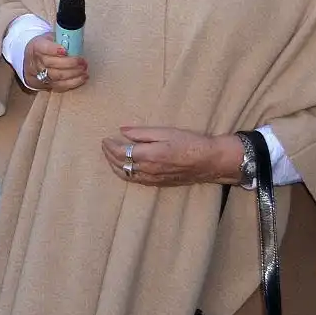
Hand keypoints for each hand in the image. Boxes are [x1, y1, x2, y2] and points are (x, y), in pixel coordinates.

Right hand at [23, 36, 86, 91]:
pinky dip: (74, 82)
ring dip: (74, 73)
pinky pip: (61, 85)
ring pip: (57, 76)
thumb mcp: (49, 38)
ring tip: (84, 68)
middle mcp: (36, 61)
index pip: (44, 48)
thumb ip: (60, 38)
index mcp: (37, 46)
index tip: (65, 50)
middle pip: (52, 63)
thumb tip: (76, 37)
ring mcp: (40, 75)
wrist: (32, 62)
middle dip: (70, 63)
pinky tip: (83, 77)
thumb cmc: (44, 48)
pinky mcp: (47, 84)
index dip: (54, 50)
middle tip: (82, 61)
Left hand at [102, 127, 245, 186]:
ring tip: (110, 155)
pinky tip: (124, 167)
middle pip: (120, 165)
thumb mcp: (166, 132)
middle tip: (105, 145)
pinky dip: (125, 174)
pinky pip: (136, 181)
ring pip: (126, 175)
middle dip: (109, 155)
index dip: (110, 146)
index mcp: (149, 155)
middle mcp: (149, 170)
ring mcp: (153, 179)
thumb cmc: (190, 143)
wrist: (210, 161)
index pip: (121, 153)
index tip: (105, 139)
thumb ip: (142, 133)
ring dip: (114, 166)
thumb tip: (122, 131)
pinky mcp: (159, 183)